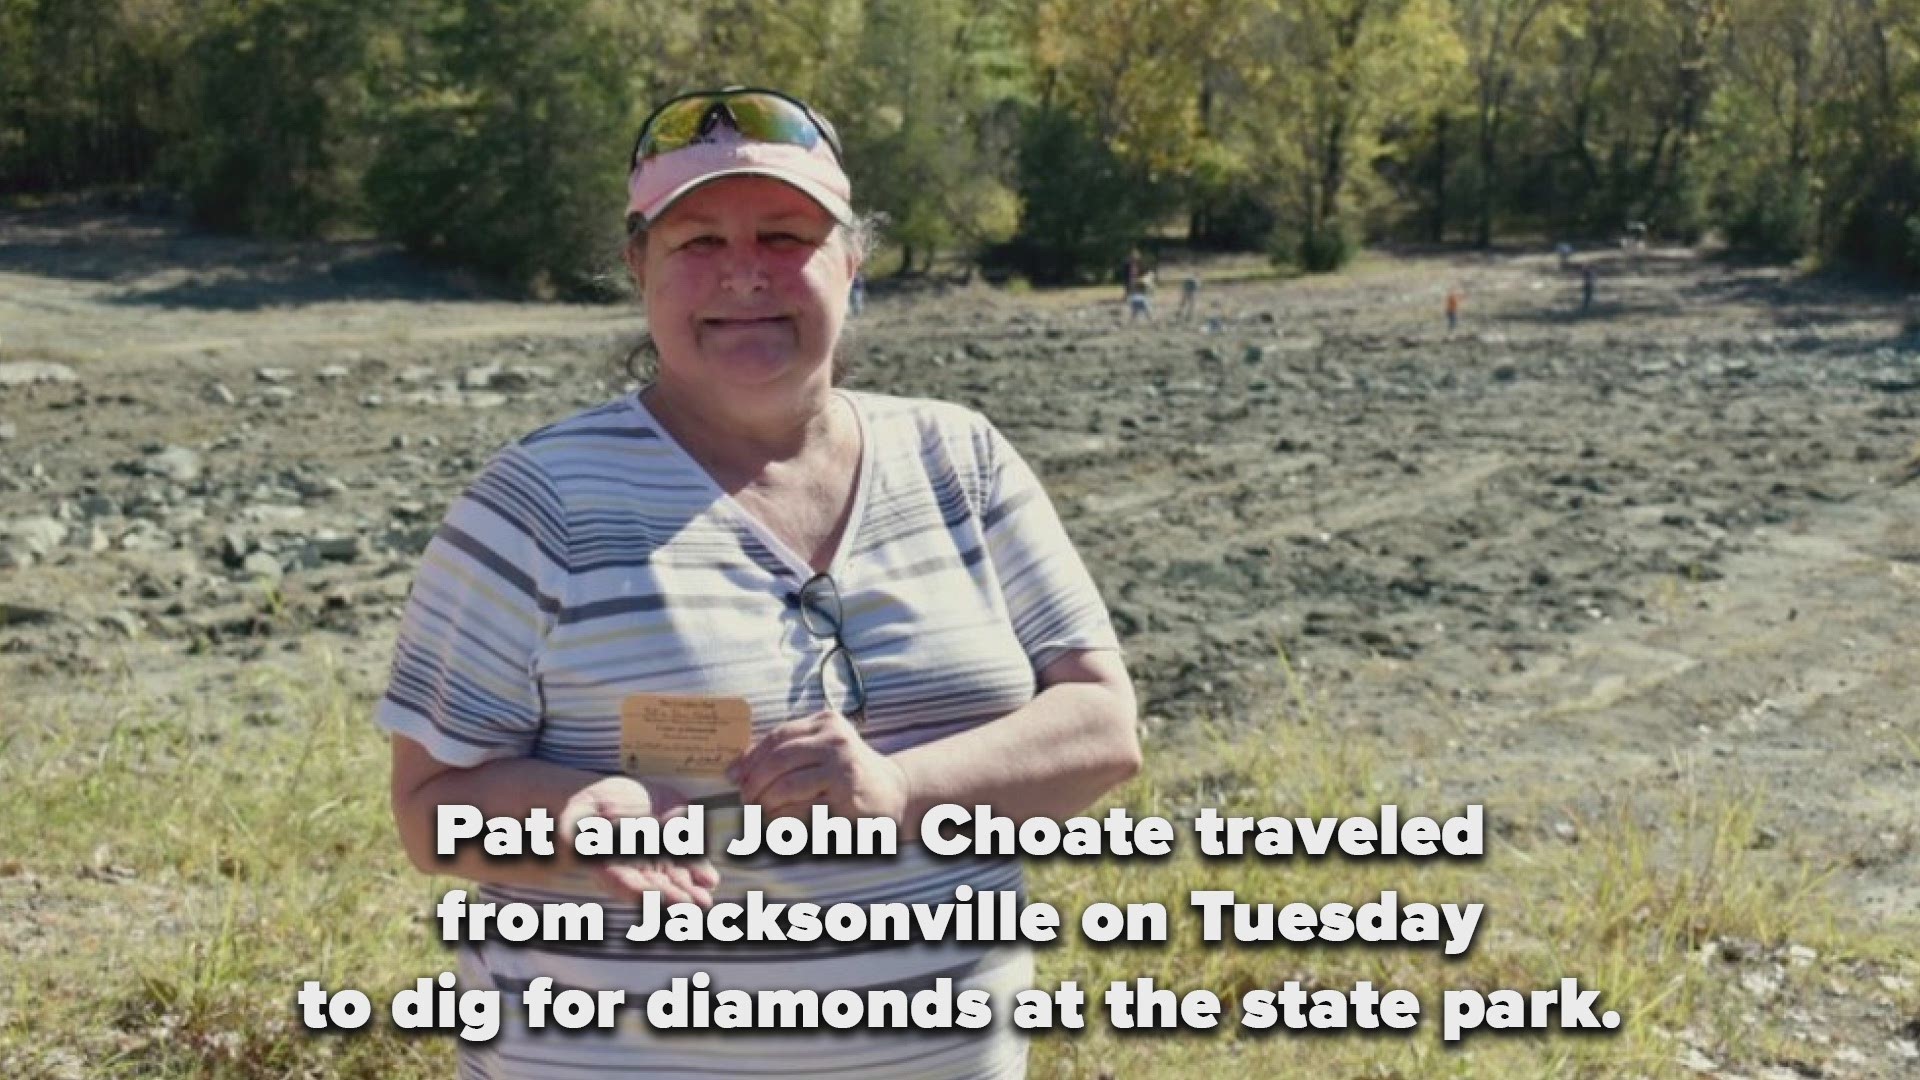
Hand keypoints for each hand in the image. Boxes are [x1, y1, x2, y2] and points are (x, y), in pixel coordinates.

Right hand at [557, 775, 717, 906]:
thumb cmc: (591, 809)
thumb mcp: (578, 814)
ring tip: (703, 902)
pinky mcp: (676, 848)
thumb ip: (573, 828)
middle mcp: (635, 870)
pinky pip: (689, 863)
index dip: (639, 893)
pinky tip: (709, 879)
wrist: (614, 797)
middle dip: (671, 899)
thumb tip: (568, 837)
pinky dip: (700, 871)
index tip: (652, 900)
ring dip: (689, 893)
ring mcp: (657, 862)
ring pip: (674, 881)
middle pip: (654, 889)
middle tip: (688, 907)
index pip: (623, 884)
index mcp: (609, 867)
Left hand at [729, 710, 910, 824]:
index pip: (778, 737)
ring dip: (765, 804)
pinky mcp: (846, 801)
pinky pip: (801, 812)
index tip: (734, 776)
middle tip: (745, 800)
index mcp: (827, 723)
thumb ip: (788, 750)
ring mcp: (843, 772)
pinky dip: (782, 821)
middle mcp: (836, 743)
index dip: (750, 758)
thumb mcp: (823, 748)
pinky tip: (778, 825)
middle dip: (754, 783)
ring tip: (759, 814)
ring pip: (786, 788)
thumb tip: (736, 767)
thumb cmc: (849, 771)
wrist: (895, 792)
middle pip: (778, 761)